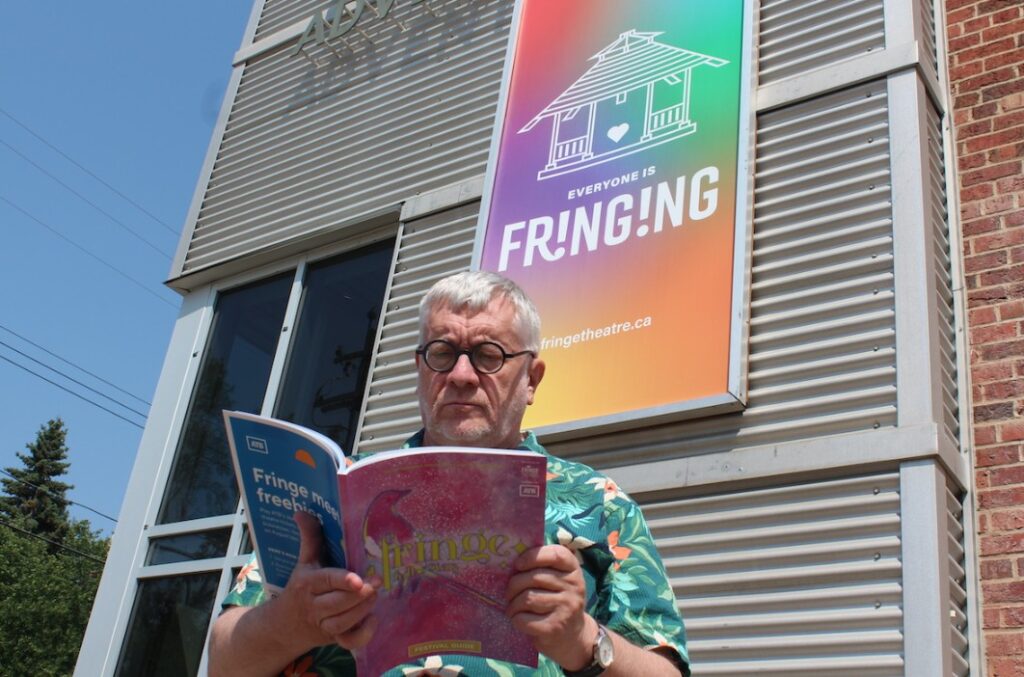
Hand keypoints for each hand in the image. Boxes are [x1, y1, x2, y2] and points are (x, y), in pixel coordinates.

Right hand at [279, 512, 378, 650]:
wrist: (285, 624)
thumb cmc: (300, 586)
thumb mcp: (304, 561)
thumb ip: (309, 537)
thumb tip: (302, 511)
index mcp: (308, 583)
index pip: (326, 581)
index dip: (342, 581)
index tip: (358, 579)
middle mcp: (314, 606)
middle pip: (337, 603)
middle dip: (359, 595)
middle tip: (377, 582)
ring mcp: (324, 624)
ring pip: (344, 622)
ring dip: (362, 610)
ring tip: (375, 595)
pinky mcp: (333, 638)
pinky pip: (349, 642)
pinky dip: (363, 634)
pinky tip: (373, 619)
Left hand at [505, 544, 597, 669]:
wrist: (572, 635)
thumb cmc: (557, 600)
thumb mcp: (558, 579)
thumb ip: (542, 567)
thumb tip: (511, 559)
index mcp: (573, 570)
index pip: (555, 555)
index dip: (532, 556)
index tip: (518, 564)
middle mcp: (574, 587)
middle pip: (534, 578)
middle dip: (514, 585)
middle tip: (509, 593)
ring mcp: (566, 608)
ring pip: (527, 598)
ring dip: (513, 604)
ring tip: (513, 607)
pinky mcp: (555, 627)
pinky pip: (524, 618)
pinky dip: (515, 618)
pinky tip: (518, 619)